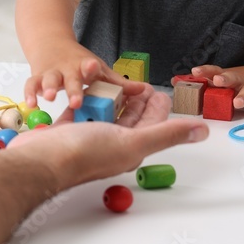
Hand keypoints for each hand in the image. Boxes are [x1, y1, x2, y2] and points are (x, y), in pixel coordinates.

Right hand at [10, 84, 207, 187]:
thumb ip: (166, 133)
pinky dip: (85, 101)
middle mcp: (111, 144)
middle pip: (129, 119)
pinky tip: (85, 91)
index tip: (159, 89)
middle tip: (139, 82)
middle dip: (136, 101)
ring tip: (112, 82)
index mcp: (130, 148)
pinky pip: (80, 112)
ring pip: (105, 114)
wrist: (41, 161)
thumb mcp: (132, 140)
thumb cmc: (84, 153)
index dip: (157, 107)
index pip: (151, 125)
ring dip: (110, 98)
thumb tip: (201, 131)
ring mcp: (88, 137)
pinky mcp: (68, 130)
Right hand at [23, 41, 143, 108]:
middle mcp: (68, 70)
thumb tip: (145, 90)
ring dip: (48, 88)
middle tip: (76, 101)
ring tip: (48, 97)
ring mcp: (51, 73)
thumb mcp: (99, 70)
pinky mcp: (37, 77)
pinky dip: (30, 93)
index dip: (92, 68)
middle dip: (72, 89)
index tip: (93, 67)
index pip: (91, 67)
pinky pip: (31, 85)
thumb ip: (119, 84)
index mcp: (86, 67)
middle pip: (71, 79)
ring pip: (48, 80)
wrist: (50, 42)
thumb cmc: (79, 62)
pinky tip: (31, 104)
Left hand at [190, 64, 243, 119]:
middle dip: (224, 79)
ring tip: (236, 103)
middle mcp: (237, 80)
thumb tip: (174, 81)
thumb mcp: (218, 79)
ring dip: (242, 97)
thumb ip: (198, 82)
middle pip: (231, 77)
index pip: (214, 70)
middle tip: (217, 81)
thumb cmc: (234, 82)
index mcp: (224, 75)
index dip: (204, 71)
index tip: (195, 72)